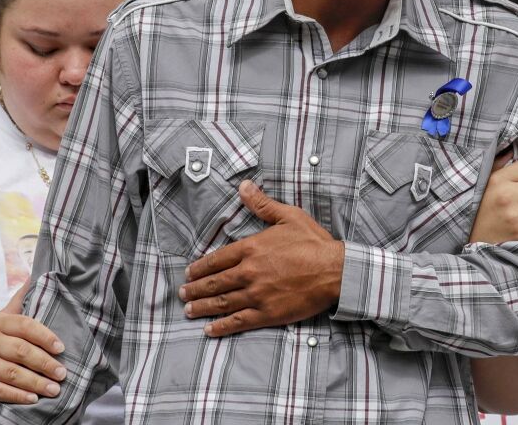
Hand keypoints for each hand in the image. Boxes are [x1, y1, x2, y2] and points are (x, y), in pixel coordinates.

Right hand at [0, 283, 66, 404]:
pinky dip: (17, 396)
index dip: (45, 337)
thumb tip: (34, 276)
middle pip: (21, 352)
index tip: (61, 348)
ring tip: (54, 389)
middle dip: (45, 364)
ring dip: (36, 383)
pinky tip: (33, 399)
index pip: (26, 326)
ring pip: (12, 374)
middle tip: (63, 373)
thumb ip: (18, 301)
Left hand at [180, 181, 344, 337]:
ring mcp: (256, 295)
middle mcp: (248, 272)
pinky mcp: (267, 313)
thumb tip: (244, 187)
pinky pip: (238, 321)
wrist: (335, 271)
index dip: (200, 267)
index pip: (217, 260)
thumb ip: (262, 204)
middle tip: (183, 293)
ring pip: (221, 303)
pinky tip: (210, 329)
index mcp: (251, 249)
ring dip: (202, 307)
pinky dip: (221, 326)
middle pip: (214, 283)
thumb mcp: (288, 216)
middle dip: (195, 289)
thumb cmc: (314, 243)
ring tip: (189, 310)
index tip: (189, 273)